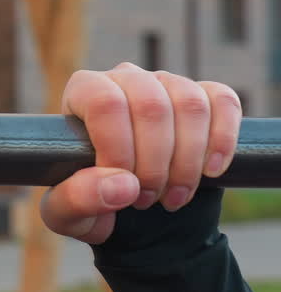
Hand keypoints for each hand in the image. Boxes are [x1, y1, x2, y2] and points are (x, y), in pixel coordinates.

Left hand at [41, 63, 241, 244]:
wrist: (128, 208)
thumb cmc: (88, 201)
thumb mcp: (67, 213)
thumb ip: (77, 200)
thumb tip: (123, 184)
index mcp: (82, 92)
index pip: (105, 103)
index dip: (119, 150)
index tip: (125, 188)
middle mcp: (124, 78)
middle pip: (150, 105)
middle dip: (155, 165)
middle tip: (146, 200)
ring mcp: (166, 83)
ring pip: (190, 105)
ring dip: (188, 161)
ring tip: (172, 196)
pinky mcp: (203, 96)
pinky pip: (222, 101)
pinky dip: (222, 140)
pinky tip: (211, 172)